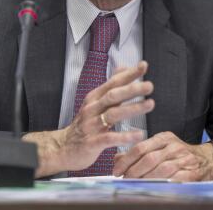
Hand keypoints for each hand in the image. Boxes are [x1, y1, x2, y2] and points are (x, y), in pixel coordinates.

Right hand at [24, 61, 154, 176]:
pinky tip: (139, 134)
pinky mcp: (92, 142)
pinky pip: (109, 138)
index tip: (144, 66)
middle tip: (149, 85)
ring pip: (113, 114)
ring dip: (132, 108)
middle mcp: (92, 109)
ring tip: (150, 104)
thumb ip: (110, 87)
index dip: (128, 74)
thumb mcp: (94, 103)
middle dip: (132, 89)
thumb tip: (123, 67)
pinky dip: (125, 136)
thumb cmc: (83, 125)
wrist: (62, 148)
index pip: (113, 83)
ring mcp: (91, 125)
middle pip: (113, 96)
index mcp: (94, 98)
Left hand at [113, 131, 212, 180]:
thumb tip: (117, 159)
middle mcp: (173, 147)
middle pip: (149, 159)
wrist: (208, 159)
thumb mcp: (160, 148)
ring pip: (160, 170)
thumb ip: (139, 152)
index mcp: (163, 138)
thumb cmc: (179, 154)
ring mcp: (184, 159)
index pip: (140, 147)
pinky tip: (154, 188)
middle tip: (124, 180)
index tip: (116, 170)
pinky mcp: (193, 173)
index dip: (126, 160)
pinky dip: (162, 185)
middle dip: (133, 171)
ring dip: (145, 179)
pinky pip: (175, 180)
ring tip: (135, 185)